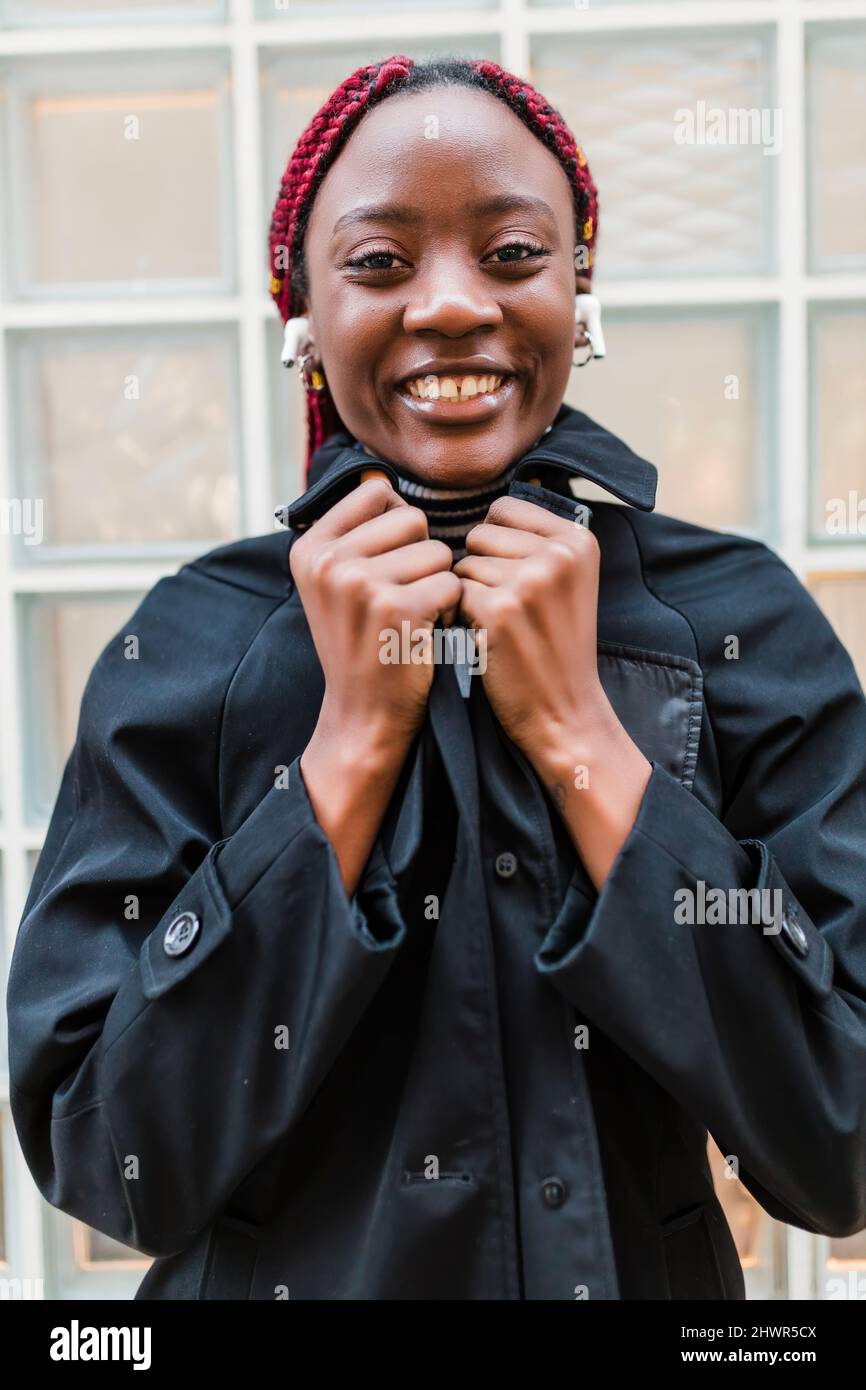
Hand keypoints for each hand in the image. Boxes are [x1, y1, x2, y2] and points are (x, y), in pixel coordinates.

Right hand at [290, 477, 460, 751]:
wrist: (362, 714)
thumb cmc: (363, 642)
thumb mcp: (337, 582)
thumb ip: (354, 531)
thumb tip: (379, 474)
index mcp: (309, 546)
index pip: (376, 492)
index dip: (398, 526)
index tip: (387, 566)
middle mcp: (328, 560)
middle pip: (412, 518)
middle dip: (422, 556)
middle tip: (402, 598)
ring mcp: (359, 583)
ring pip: (437, 551)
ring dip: (438, 583)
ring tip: (413, 616)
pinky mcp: (395, 609)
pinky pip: (451, 583)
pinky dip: (450, 609)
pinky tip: (425, 632)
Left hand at [453, 495, 606, 762]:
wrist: (565, 711)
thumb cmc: (556, 646)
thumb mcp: (567, 580)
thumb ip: (538, 537)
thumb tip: (497, 496)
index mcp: (578, 539)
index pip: (504, 508)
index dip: (495, 545)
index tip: (517, 580)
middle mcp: (558, 553)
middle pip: (479, 534)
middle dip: (481, 570)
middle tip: (509, 609)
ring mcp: (529, 580)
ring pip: (463, 565)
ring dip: (469, 595)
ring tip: (501, 625)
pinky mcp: (499, 609)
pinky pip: (453, 594)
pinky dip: (460, 617)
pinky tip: (487, 639)